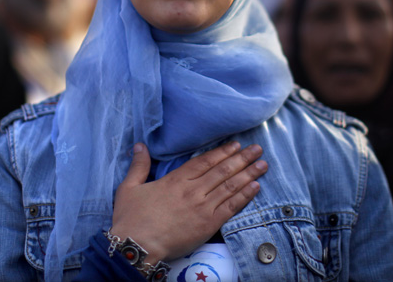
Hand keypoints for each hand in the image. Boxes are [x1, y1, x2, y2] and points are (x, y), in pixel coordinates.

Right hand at [110, 140, 266, 263]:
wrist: (136, 246)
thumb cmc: (130, 219)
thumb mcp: (129, 188)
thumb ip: (139, 166)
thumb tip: (140, 146)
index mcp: (175, 179)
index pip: (204, 161)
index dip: (222, 152)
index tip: (237, 145)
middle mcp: (192, 190)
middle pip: (222, 171)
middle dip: (242, 159)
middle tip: (257, 150)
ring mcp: (202, 207)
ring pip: (230, 186)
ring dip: (248, 174)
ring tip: (263, 165)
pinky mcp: (207, 224)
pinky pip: (230, 207)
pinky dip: (244, 196)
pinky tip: (255, 188)